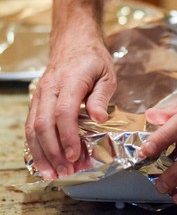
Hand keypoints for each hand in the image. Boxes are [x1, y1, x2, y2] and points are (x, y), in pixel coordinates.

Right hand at [25, 30, 115, 179]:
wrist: (74, 41)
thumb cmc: (93, 59)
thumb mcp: (106, 74)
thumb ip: (101, 97)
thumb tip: (99, 118)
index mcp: (70, 81)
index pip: (64, 112)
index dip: (68, 136)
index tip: (75, 155)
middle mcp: (50, 88)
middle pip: (44, 124)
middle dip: (54, 151)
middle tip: (66, 171)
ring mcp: (40, 94)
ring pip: (33, 127)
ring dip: (41, 153)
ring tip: (51, 173)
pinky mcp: (37, 100)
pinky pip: (31, 124)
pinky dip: (35, 144)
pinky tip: (42, 160)